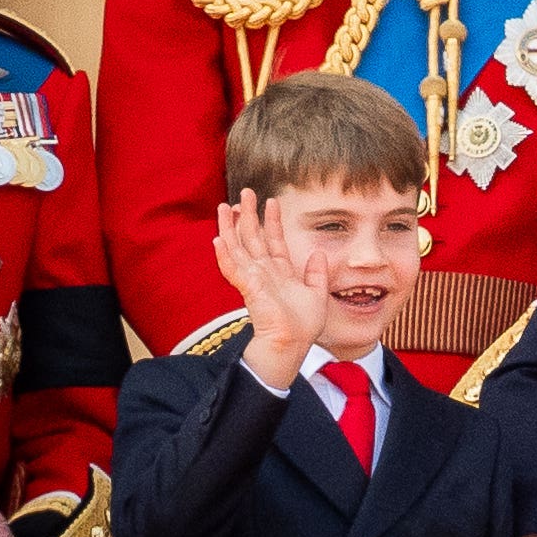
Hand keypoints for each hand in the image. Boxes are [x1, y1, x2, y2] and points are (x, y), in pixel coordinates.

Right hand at [215, 189, 325, 387]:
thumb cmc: (302, 326)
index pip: (274, 240)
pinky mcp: (248, 288)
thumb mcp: (317, 294)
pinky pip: (233, 268)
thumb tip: (318, 253)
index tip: (272, 201)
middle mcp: (264, 273)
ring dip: (230, 227)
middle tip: (245, 193)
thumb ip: (317, 274)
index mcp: (280, 272)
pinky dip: (225, 254)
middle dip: (248, 215)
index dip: (272, 221)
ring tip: (224, 206)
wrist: (292, 344)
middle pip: (252, 238)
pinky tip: (218, 239)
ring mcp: (254, 279)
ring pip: (238, 248)